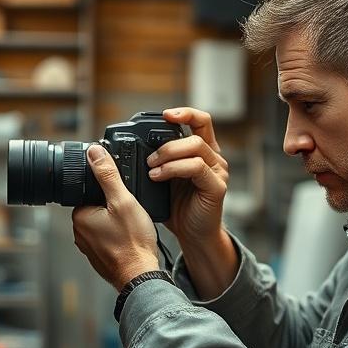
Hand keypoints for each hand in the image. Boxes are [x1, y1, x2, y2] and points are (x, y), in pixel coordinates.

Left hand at [72, 144, 160, 290]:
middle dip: (114, 208)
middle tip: (130, 215)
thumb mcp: (123, 201)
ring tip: (132, 228)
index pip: (91, 192)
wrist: (141, 276)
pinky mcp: (99, 258)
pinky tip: (130, 240)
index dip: (109, 192)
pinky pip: (108, 239)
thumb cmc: (133, 243)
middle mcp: (79, 233)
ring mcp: (89, 247)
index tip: (123, 198)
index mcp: (80, 216)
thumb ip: (108, 175)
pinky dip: (119, 238)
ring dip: (118, 223)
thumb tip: (94, 152)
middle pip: (98, 207)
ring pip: (104, 224)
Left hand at [148, 107, 228, 245]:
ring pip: (195, 147)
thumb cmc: (178, 207)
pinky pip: (197, 167)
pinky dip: (174, 168)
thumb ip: (157, 160)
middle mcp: (214, 158)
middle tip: (149, 158)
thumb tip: (129, 148)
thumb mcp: (164, 177)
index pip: (201, 121)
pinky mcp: (216, 186)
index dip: (185, 113)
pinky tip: (158, 177)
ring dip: (168, 154)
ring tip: (151, 168)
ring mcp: (218, 172)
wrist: (192, 235)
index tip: (165, 115)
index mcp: (203, 151)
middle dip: (168, 142)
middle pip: (196, 133)